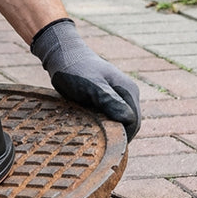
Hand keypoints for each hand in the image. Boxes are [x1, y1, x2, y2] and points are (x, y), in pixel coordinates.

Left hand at [31, 18, 140, 139]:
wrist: (62, 54)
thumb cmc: (75, 68)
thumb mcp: (91, 86)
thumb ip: (109, 101)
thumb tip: (128, 119)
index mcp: (128, 91)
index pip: (133, 123)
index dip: (121, 136)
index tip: (104, 144)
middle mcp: (127, 94)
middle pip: (128, 123)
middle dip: (115, 134)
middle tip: (96, 142)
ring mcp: (118, 95)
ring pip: (118, 120)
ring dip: (108, 130)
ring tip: (92, 135)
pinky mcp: (107, 97)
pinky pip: (109, 115)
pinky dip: (102, 123)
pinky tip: (90, 126)